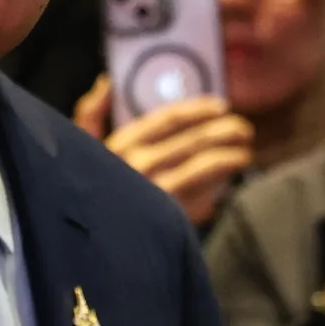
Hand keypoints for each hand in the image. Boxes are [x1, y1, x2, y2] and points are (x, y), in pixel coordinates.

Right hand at [74, 75, 254, 226]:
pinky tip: (226, 186)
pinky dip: (216, 190)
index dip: (200, 109)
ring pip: (204, 167)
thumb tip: (107, 82)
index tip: (221, 106)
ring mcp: (155, 194)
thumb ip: (90, 114)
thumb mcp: (79, 148)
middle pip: (195, 140)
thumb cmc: (83, 187)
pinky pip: (201, 199)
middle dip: (226, 131)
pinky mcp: (166, 220)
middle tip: (245, 129)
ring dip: (231, 157)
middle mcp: (139, 166)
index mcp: (122, 145)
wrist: (86, 243)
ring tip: (246, 153)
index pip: (170, 118)